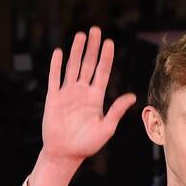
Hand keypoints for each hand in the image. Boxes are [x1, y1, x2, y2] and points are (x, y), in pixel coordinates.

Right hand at [43, 27, 135, 165]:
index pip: (102, 73)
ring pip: (72, 67)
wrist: (65, 154)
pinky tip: (58, 52)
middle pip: (88, 65)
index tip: (109, 42)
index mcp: (95, 98)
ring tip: (81, 35)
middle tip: (95, 30)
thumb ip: (116, 111)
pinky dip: (55, 65)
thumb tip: (132, 96)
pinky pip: (54, 78)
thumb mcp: (106, 128)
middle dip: (92, 48)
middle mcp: (82, 92)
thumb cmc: (87, 145)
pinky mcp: (53, 98)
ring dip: (76, 51)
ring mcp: (67, 93)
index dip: (105, 58)